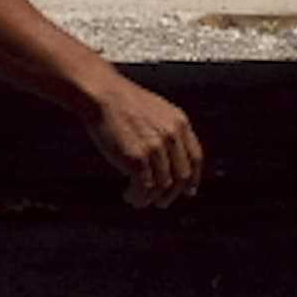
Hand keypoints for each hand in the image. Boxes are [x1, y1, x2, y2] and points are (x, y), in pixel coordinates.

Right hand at [87, 76, 203, 209]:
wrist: (101, 94)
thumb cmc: (121, 101)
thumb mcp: (155, 110)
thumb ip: (167, 130)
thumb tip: (172, 158)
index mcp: (179, 123)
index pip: (195, 158)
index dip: (192, 179)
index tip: (187, 190)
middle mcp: (171, 136)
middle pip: (181, 176)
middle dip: (170, 194)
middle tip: (160, 202)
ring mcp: (155, 147)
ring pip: (162, 186)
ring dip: (150, 198)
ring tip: (137, 198)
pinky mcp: (137, 158)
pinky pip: (145, 188)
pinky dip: (138, 197)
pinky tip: (129, 195)